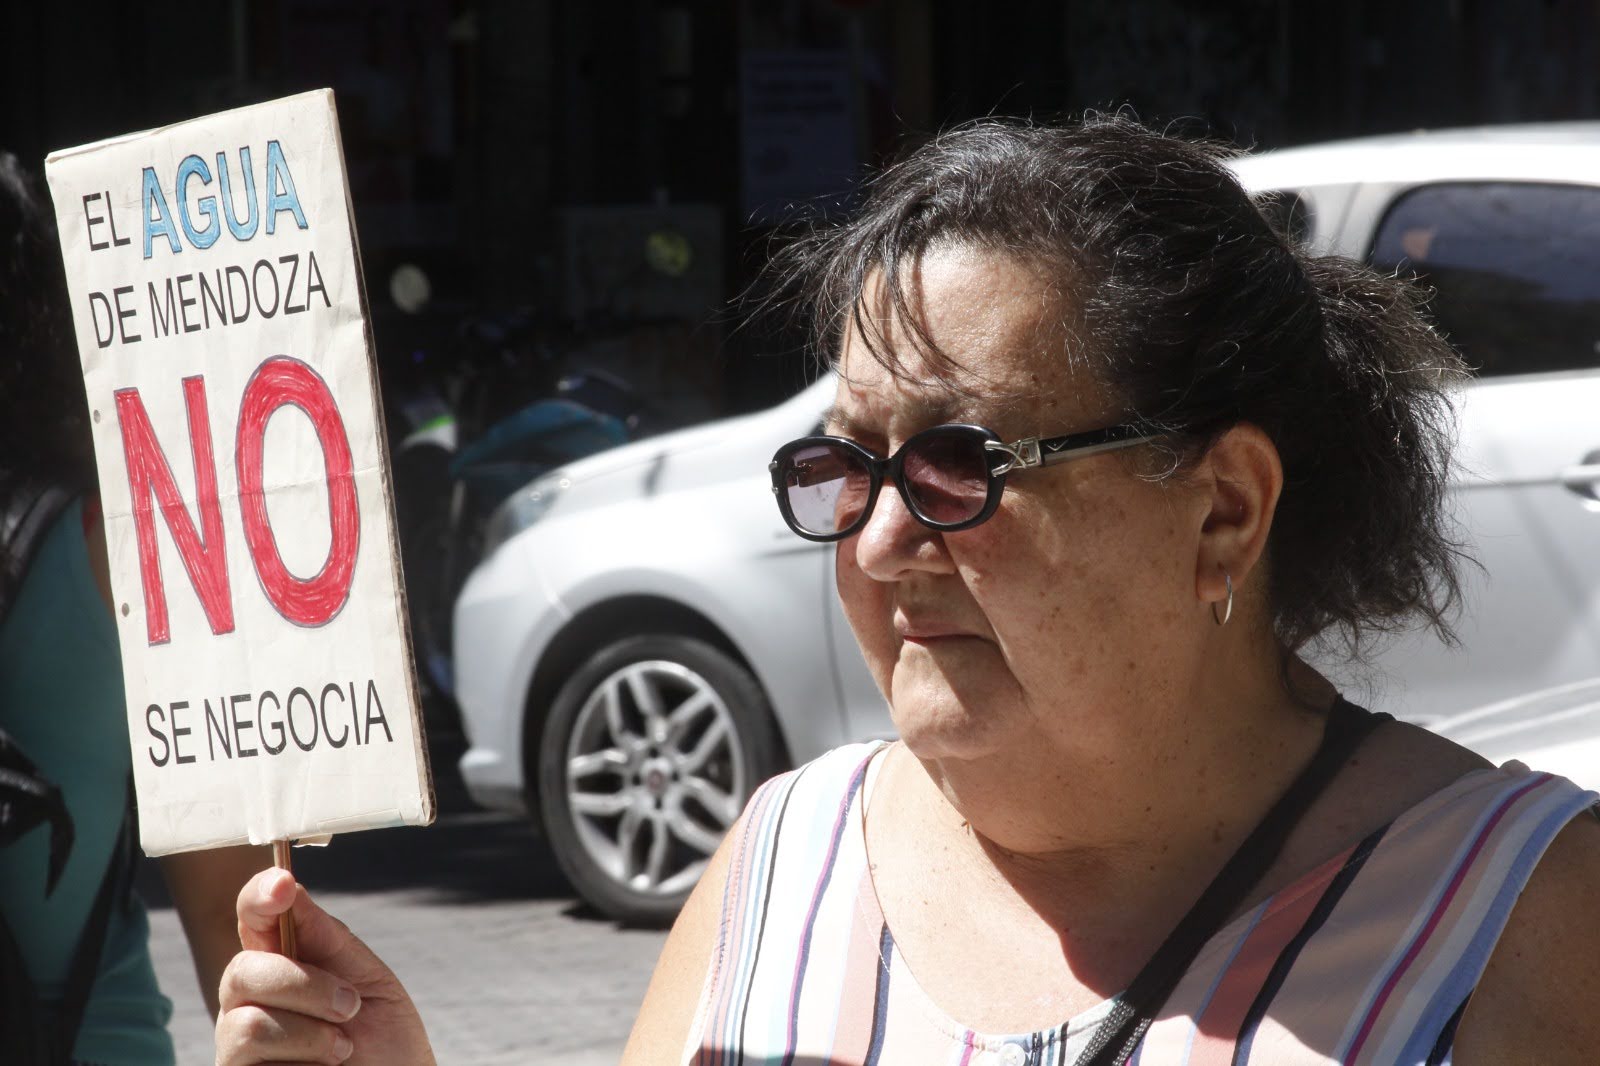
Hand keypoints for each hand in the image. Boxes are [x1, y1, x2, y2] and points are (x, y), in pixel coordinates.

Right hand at [215, 867, 435, 1064]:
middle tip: (349, 1006)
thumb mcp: (368, 979)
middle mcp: (248, 1000)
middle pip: (242, 970)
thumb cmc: (382, 1037)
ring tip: (341, 1048)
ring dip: (309, 1034)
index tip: (283, 885)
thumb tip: (287, 883)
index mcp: (281, 961)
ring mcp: (236, 1045)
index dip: (260, 895)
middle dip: (304, 985)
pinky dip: (302, 1062)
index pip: (253, 915)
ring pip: (247, 1024)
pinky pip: (250, 1061)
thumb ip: (326, 937)